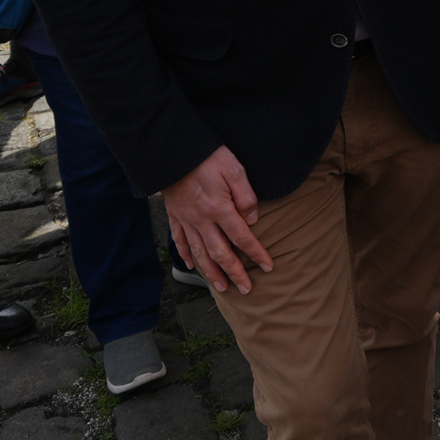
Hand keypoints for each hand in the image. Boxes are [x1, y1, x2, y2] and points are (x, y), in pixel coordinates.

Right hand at [164, 146, 268, 292]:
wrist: (172, 150)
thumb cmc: (207, 157)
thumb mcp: (234, 169)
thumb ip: (246, 195)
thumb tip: (253, 219)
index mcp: (219, 208)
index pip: (242, 237)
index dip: (256, 254)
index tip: (268, 267)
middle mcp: (202, 220)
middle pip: (220, 253)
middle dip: (235, 273)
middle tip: (246, 289)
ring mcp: (186, 220)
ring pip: (200, 253)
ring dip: (211, 273)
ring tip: (222, 287)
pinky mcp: (174, 215)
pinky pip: (179, 241)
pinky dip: (185, 255)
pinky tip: (191, 266)